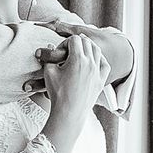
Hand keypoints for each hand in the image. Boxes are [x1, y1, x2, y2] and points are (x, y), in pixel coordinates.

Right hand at [36, 34, 110, 152]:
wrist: (69, 113)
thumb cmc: (58, 93)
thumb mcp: (48, 72)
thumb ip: (49, 57)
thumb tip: (49, 46)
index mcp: (78, 59)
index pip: (74, 39)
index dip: (65, 42)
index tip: (59, 51)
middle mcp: (90, 63)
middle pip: (87, 42)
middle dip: (76, 43)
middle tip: (68, 51)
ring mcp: (98, 71)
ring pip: (97, 50)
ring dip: (88, 47)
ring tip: (79, 52)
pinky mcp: (101, 81)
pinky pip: (104, 63)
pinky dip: (99, 58)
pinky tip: (92, 61)